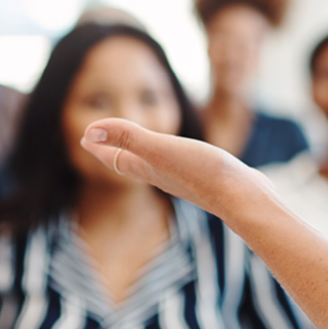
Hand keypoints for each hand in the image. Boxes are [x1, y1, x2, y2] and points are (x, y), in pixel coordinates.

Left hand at [79, 118, 274, 218]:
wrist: (242, 197)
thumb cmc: (202, 172)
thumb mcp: (161, 149)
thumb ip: (128, 137)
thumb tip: (90, 131)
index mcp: (149, 168)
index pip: (115, 157)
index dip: (99, 147)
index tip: (84, 137)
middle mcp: (163, 176)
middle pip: (130, 163)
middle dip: (114, 151)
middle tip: (100, 142)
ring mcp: (185, 179)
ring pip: (154, 166)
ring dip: (140, 155)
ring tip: (135, 148)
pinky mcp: (206, 178)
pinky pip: (178, 165)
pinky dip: (169, 157)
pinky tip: (180, 157)